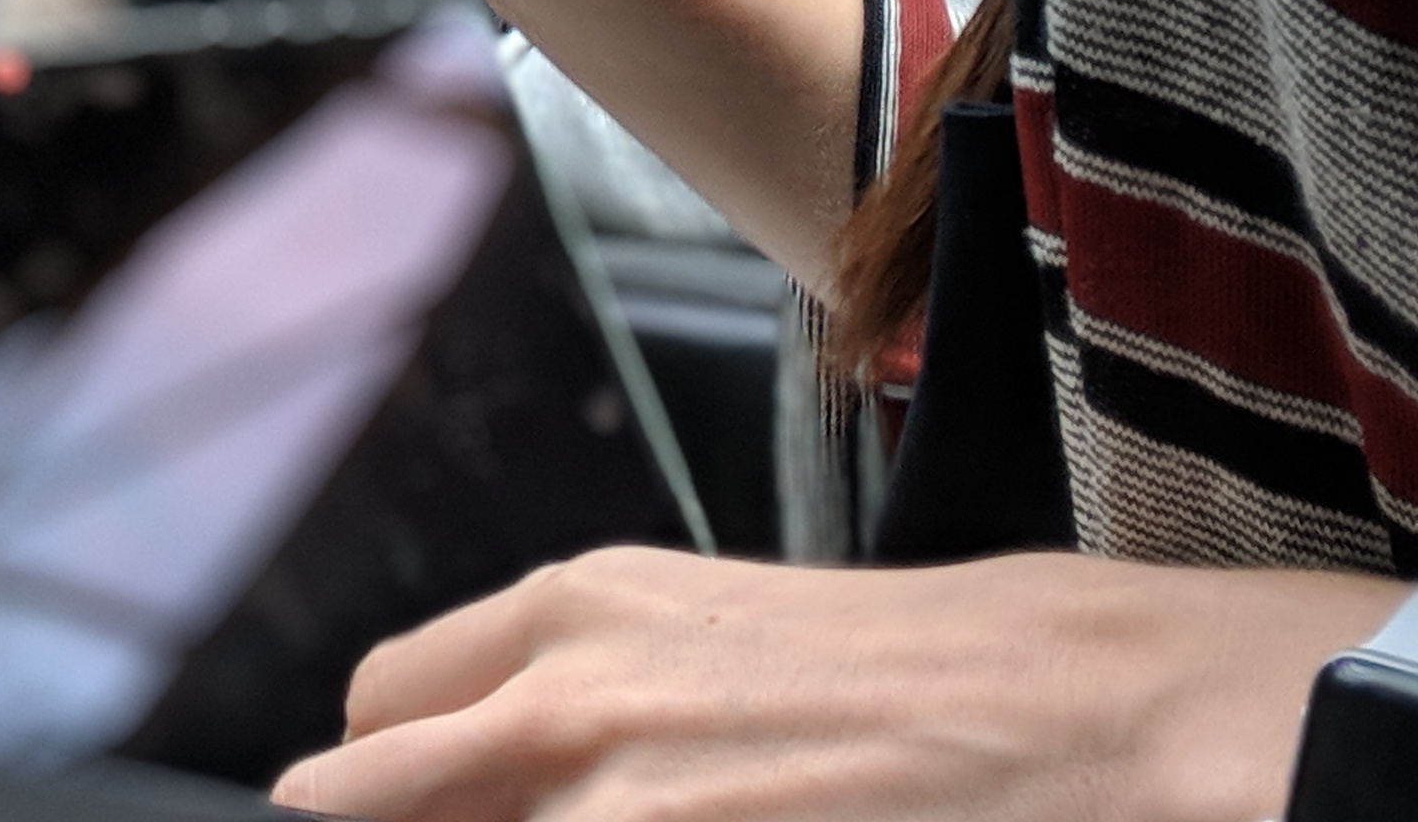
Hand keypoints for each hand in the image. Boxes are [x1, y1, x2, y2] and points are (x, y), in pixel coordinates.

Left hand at [277, 547, 1410, 821]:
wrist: (1050, 703)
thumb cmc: (889, 671)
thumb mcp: (689, 636)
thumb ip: (562, 698)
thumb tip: (457, 771)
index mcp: (561, 615)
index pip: (376, 717)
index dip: (374, 781)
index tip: (398, 808)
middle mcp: (561, 700)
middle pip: (367, 796)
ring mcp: (615, 805)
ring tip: (637, 808)